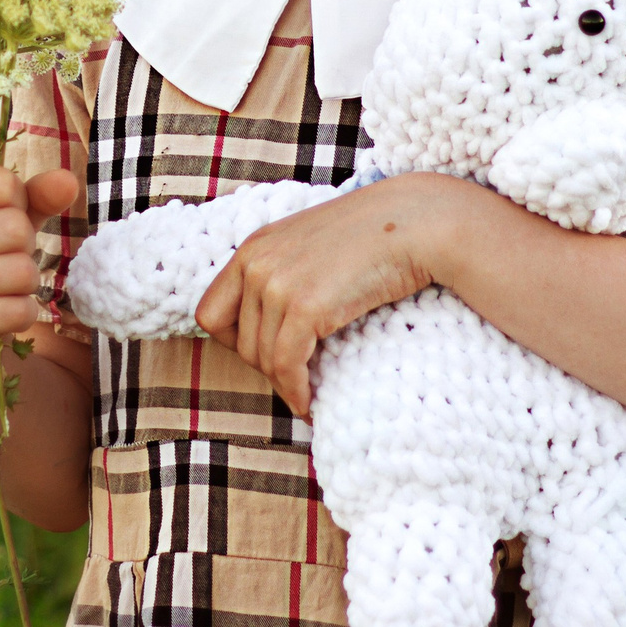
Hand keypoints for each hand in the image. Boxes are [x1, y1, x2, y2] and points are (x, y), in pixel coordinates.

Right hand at [0, 163, 82, 380]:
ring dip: (26, 281)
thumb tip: (68, 182)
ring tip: (2, 284)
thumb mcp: (7, 213)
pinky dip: (23, 312)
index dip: (18, 205)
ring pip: (21, 272)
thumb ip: (39, 193)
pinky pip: (18, 311)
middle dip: (24, 246)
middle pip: (15, 229)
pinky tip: (0, 310)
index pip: (4, 185)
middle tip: (2, 258)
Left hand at [194, 174, 464, 417]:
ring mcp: (277, 284)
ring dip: (285, 385)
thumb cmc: (374, 237)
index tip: (268, 352)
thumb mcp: (310, 247)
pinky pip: (286, 367)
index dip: (235, 342)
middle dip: (268, 367)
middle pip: (239, 344)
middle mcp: (256, 264)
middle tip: (298, 378)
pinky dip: (296, 392)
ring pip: (262, 360)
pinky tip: (310, 404)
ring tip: (308, 393)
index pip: (210, 313)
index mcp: (252, 248)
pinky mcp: (305, 307)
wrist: (416, 222)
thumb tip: (272, 326)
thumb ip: (284, 273)